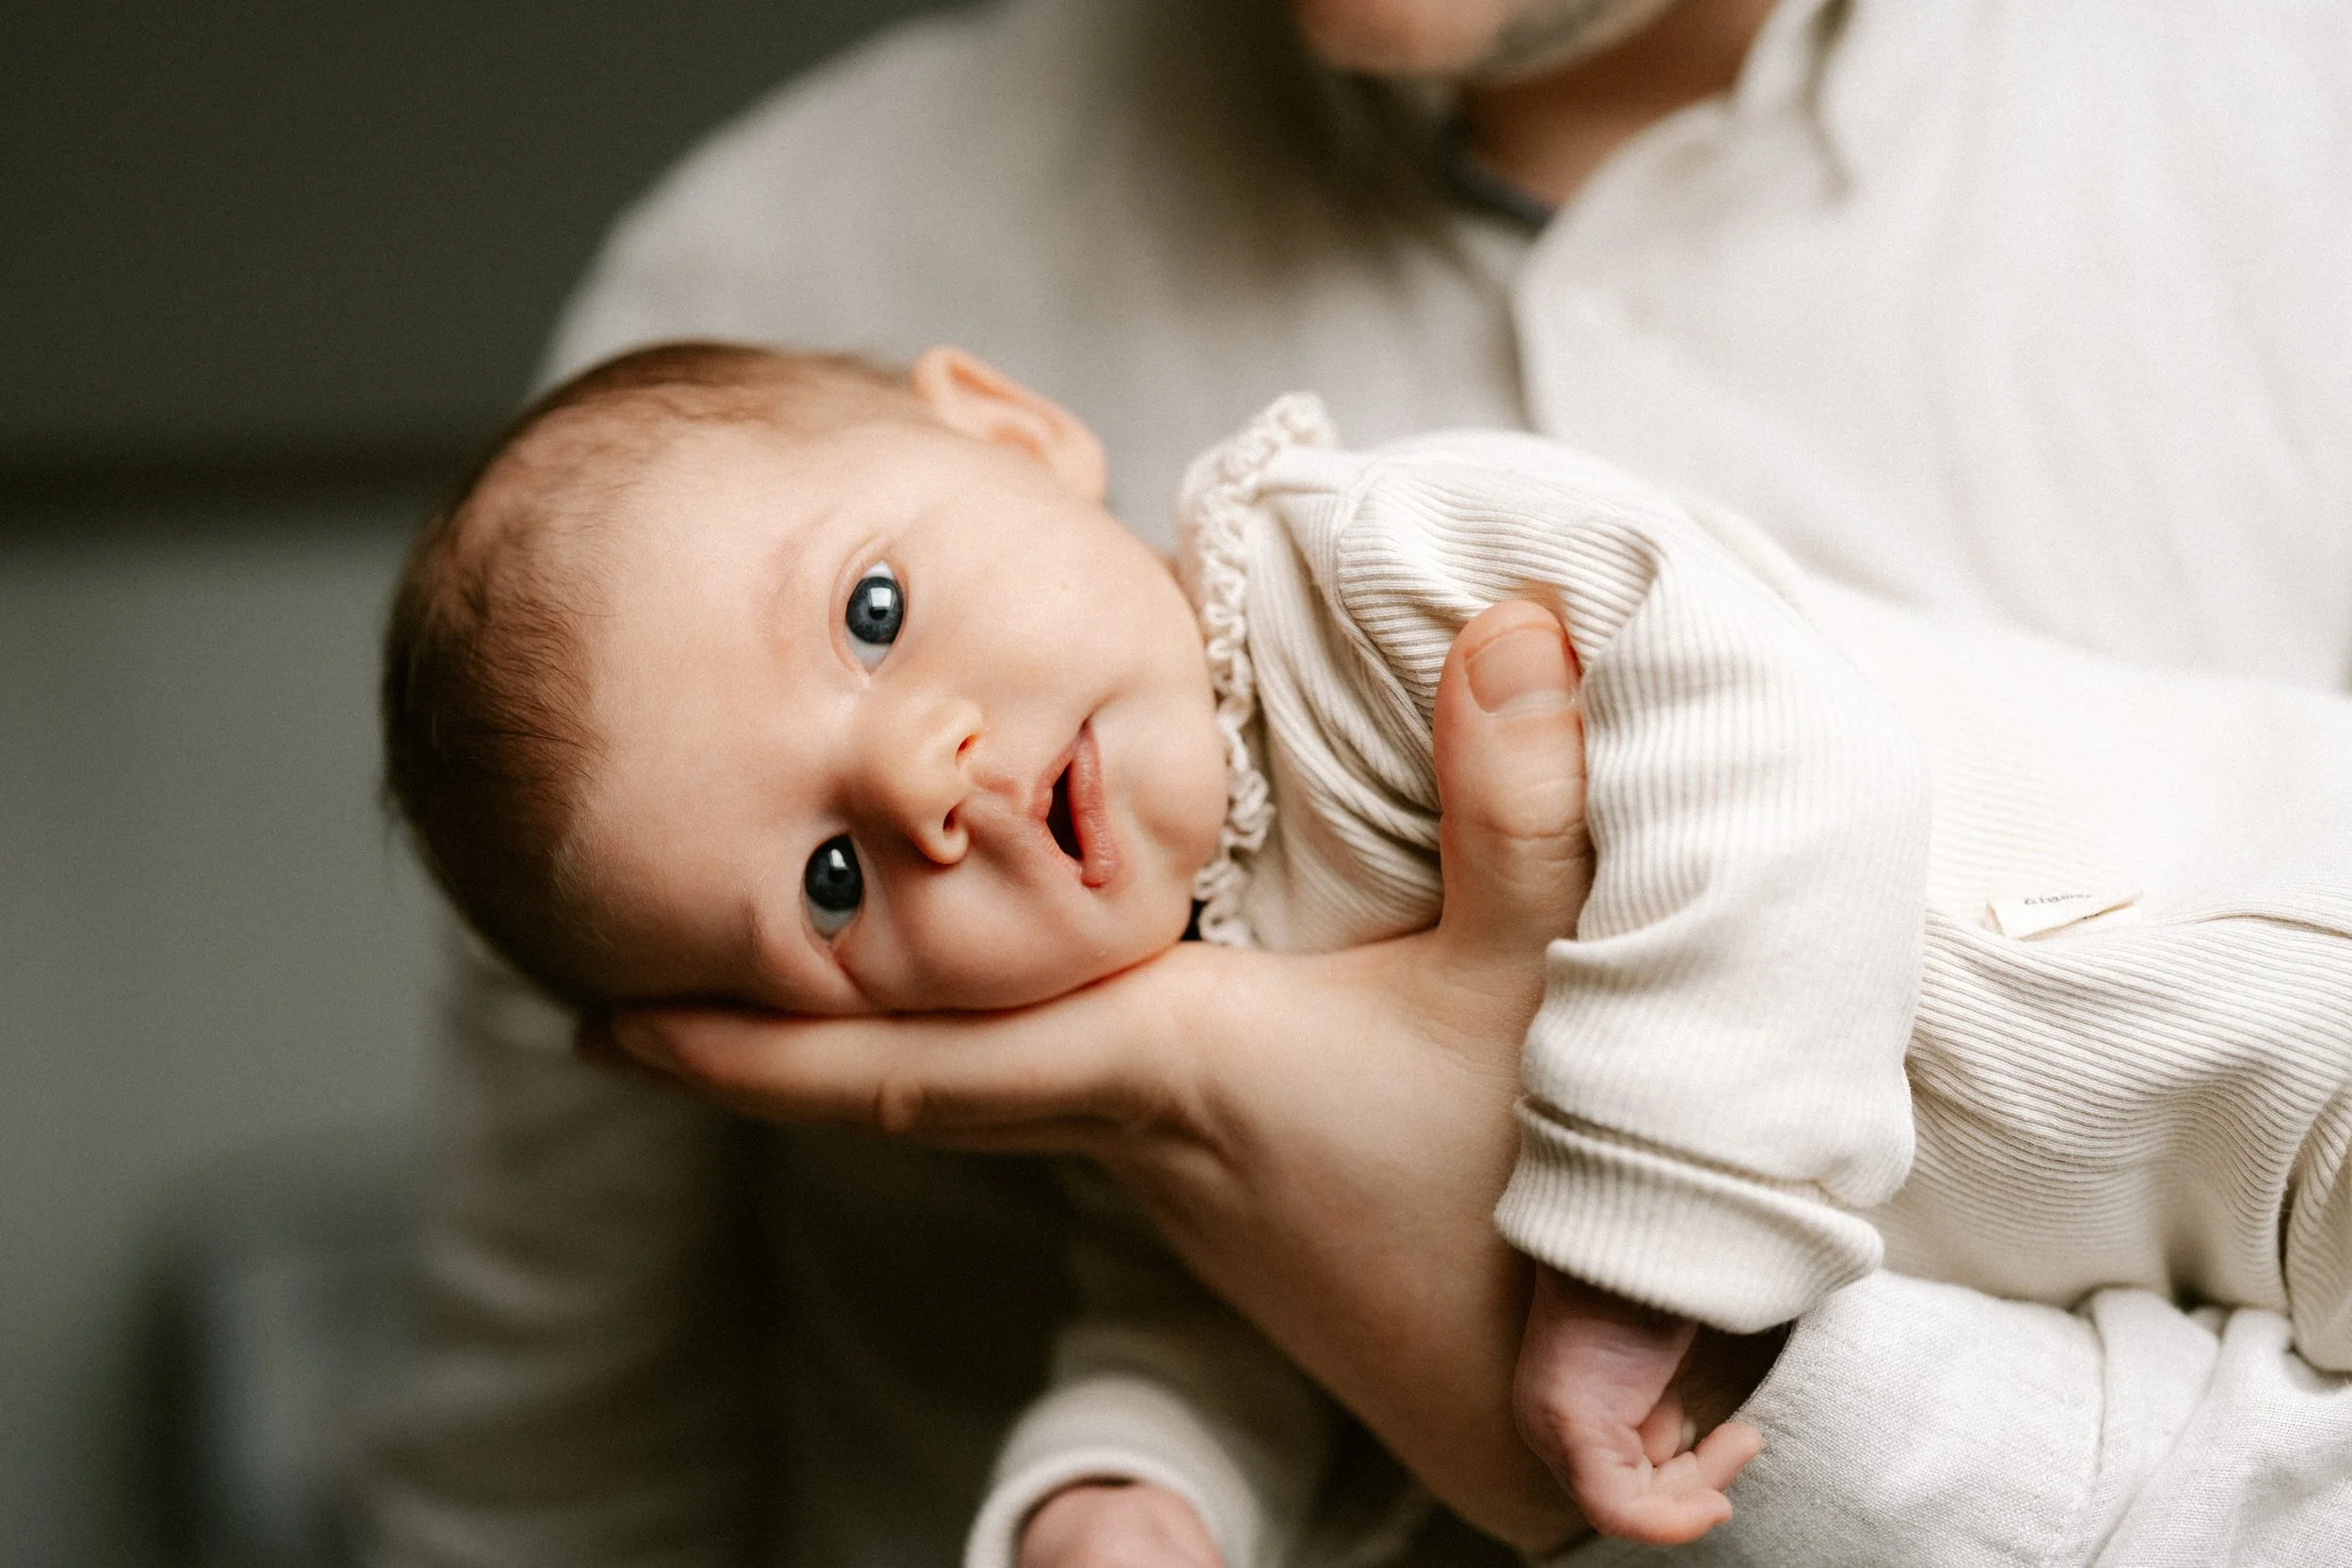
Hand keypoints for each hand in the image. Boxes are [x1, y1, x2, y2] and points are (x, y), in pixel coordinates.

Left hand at [591, 601, 1594, 1550]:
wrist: (1570, 1421)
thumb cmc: (1538, 1215)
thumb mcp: (1537, 996)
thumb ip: (1516, 811)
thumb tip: (1511, 620)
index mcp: (1164, 1066)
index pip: (903, 1063)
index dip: (741, 1046)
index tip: (596, 1023)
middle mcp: (1137, 1129)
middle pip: (907, 1084)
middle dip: (763, 1042)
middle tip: (635, 986)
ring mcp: (1179, 1176)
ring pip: (981, 1094)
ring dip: (873, 1040)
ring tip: (797, 958)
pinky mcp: (1233, 1188)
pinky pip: (1060, 1103)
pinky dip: (987, 1052)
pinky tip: (1018, 1003)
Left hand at [1512, 1269, 1765, 1544]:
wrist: (1632, 1228)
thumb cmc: (1649, 1277)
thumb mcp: (1656, 1355)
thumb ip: (1658, 1400)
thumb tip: (1682, 1443)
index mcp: (1567, 1400)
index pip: (1623, 1475)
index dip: (1686, 1477)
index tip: (1739, 1442)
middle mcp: (1547, 1420)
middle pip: (1628, 1492)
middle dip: (1699, 1480)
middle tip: (1745, 1438)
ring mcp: (1551, 1425)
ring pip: (1630, 1504)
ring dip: (1701, 1484)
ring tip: (1743, 1437)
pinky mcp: (1569, 1425)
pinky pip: (1616, 1509)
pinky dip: (1673, 1519)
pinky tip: (1716, 1497)